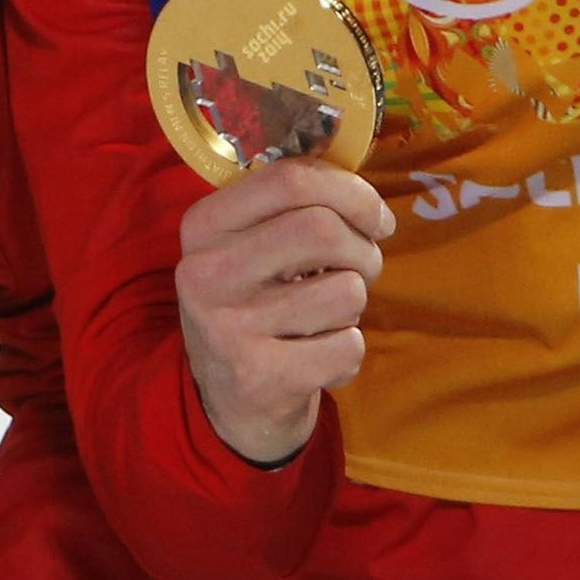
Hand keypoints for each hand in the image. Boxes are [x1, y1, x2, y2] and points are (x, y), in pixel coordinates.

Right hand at [173, 157, 392, 464]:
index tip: (376, 217)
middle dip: (363, 249)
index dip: (351, 191)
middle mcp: (206, 273)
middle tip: (362, 266)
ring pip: (345, 291)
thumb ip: (291, 209)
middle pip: (322, 230)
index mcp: (203, 226)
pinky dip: (348, 351)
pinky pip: (348, 346)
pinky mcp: (261, 377)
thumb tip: (365, 194)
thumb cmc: (254, 303)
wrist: (226, 399)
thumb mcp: (247, 247)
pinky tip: (318, 357)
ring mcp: (230, 328)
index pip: (290, 179)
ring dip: (354, 303)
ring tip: (326, 316)